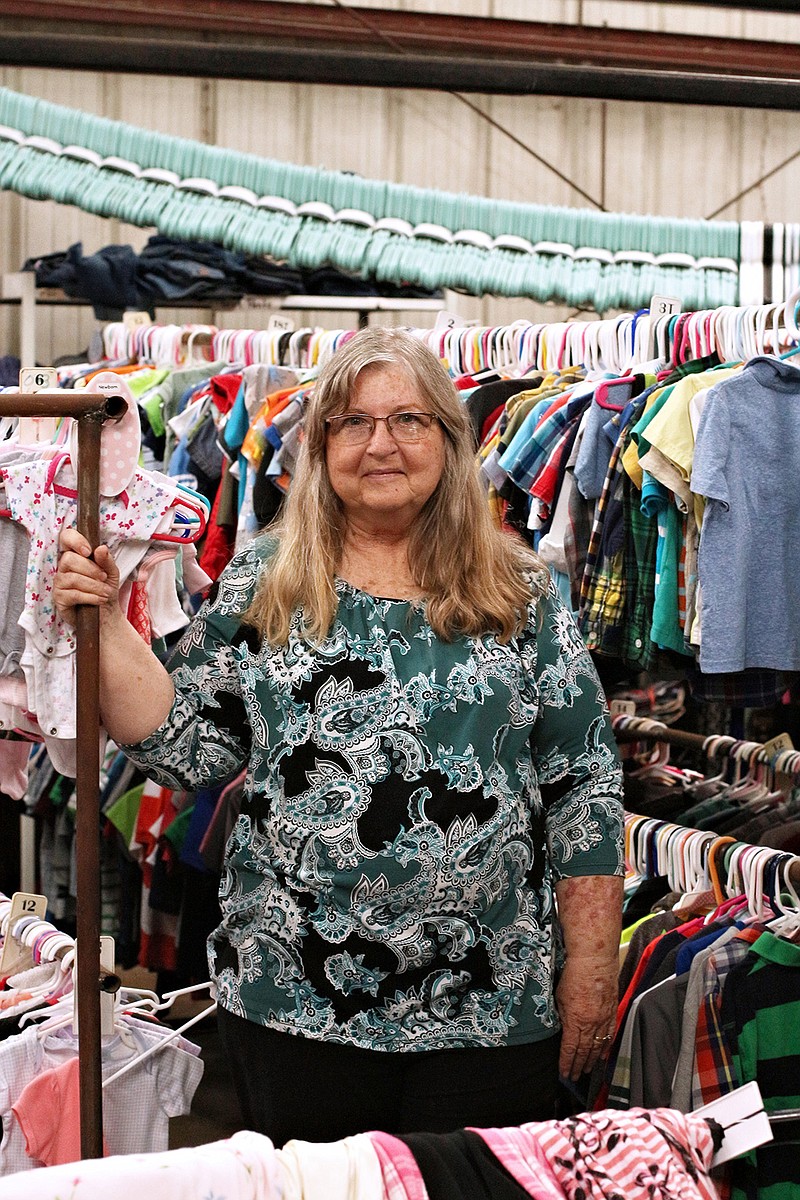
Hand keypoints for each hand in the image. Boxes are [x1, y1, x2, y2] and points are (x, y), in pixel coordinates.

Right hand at [53, 527, 121, 628]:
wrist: (106, 613)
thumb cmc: (105, 589)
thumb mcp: (111, 573)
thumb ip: (106, 560)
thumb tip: (101, 548)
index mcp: (76, 555)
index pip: (66, 538)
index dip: (75, 541)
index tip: (88, 551)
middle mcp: (64, 567)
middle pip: (69, 559)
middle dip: (91, 569)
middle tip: (104, 578)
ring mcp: (59, 582)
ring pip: (72, 578)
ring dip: (94, 586)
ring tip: (106, 592)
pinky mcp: (59, 598)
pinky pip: (73, 594)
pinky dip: (90, 597)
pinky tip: (100, 599)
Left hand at [555, 953, 617, 1080]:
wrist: (594, 960)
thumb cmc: (574, 974)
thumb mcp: (559, 997)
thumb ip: (561, 1016)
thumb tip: (561, 1029)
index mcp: (575, 1021)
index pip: (570, 1049)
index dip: (567, 1063)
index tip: (564, 1073)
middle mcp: (591, 1024)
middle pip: (584, 1051)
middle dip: (578, 1066)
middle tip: (574, 1077)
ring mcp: (604, 1019)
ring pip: (598, 1046)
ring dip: (591, 1060)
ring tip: (586, 1070)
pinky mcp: (612, 1012)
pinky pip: (610, 1034)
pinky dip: (605, 1047)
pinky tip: (601, 1055)